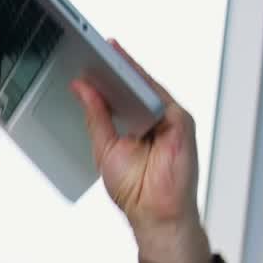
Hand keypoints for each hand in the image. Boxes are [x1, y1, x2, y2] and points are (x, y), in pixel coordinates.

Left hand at [71, 43, 210, 262]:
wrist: (155, 214)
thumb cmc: (136, 191)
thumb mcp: (104, 147)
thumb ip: (96, 116)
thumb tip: (82, 89)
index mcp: (135, 125)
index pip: (120, 93)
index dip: (104, 75)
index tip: (86, 58)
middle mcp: (153, 119)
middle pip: (134, 85)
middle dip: (114, 67)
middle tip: (92, 47)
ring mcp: (169, 120)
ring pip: (147, 85)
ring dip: (127, 69)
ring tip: (105, 52)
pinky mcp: (180, 122)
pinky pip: (160, 95)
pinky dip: (143, 82)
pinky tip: (126, 72)